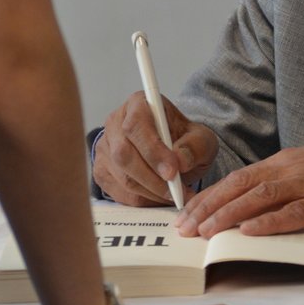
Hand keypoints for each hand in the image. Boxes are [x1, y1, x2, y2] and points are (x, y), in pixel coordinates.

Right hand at [93, 91, 217, 206]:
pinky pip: (119, 192)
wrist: (173, 150)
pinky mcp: (102, 171)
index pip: (137, 125)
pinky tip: (160, 197)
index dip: (153, 150)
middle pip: (124, 154)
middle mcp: (115, 123)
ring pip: (122, 177)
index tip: (173, 171)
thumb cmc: (184, 139)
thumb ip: (195, 146)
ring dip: (151, 192)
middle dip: (153, 178)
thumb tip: (180, 161)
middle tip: (177, 191)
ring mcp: (105, 148)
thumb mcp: (201, 137)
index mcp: (138, 104)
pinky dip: (142, 200)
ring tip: (175, 195)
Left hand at [176, 140, 303, 237]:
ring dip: (230, 215)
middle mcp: (295, 168)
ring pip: (261, 198)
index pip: (239, 177)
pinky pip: (296, 213)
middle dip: (209, 207)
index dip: (210, 195)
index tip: (187, 214)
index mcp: (288, 160)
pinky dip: (271, 222)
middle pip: (241, 185)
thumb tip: (254, 204)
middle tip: (185, 229)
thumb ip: (286, 182)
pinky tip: (251, 233)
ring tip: (206, 233)